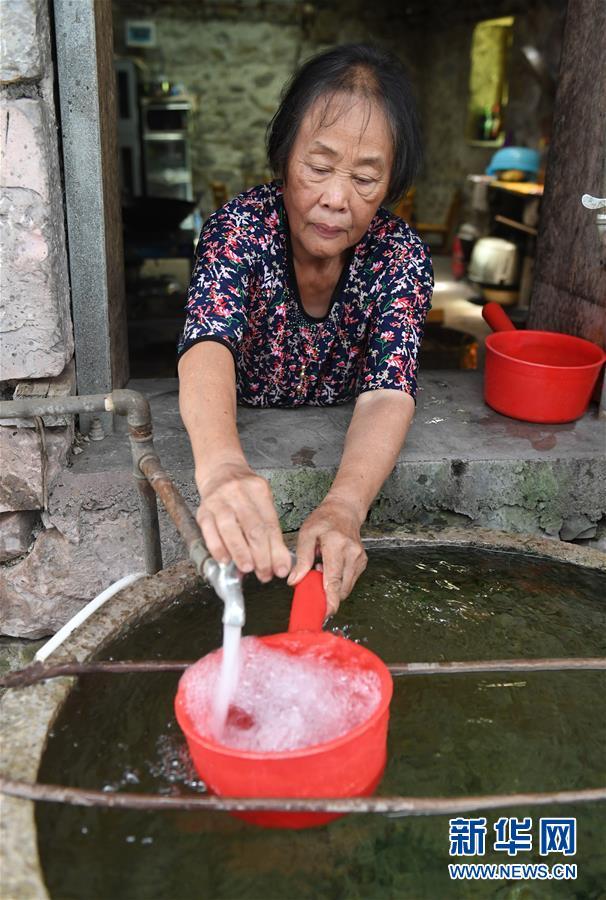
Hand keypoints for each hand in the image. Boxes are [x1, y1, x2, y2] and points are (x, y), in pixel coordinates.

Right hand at [195, 461, 291, 582]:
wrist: (219, 470)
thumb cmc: (243, 491)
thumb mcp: (262, 501)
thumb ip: (269, 531)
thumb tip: (278, 562)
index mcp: (259, 491)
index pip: (270, 524)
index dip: (276, 550)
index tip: (281, 569)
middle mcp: (239, 493)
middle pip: (253, 528)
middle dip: (261, 556)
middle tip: (264, 574)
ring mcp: (219, 501)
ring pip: (231, 530)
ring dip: (241, 554)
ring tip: (248, 569)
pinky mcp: (203, 511)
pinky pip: (210, 533)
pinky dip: (218, 549)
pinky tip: (225, 561)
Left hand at [287, 497, 367, 615]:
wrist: (344, 511)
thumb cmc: (323, 520)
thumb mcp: (306, 535)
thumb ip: (302, 559)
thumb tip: (295, 581)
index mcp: (336, 545)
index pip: (333, 578)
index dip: (330, 599)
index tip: (326, 613)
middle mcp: (352, 553)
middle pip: (341, 587)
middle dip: (327, 594)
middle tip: (314, 583)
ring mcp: (360, 558)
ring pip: (346, 587)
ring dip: (332, 586)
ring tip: (322, 569)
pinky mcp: (362, 562)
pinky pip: (349, 581)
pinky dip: (338, 581)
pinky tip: (331, 567)